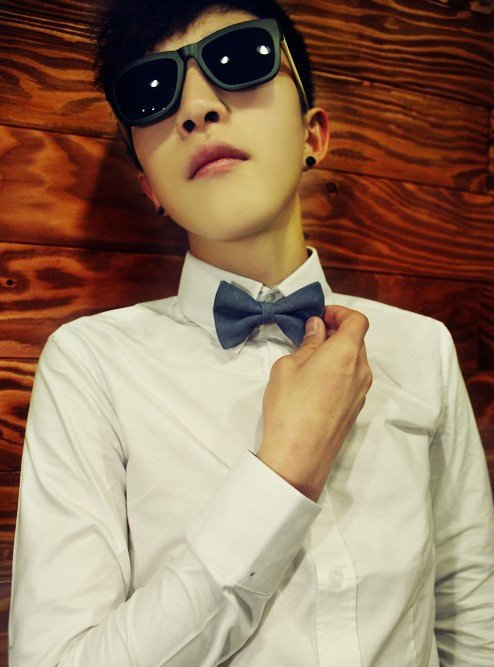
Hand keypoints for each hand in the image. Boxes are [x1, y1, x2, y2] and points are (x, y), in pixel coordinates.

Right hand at [257, 305, 371, 501]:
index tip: (321, 317)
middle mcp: (361, 370)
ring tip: (309, 358)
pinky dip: (339, 370)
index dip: (340, 313)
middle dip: (337, 331)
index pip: (358, 320)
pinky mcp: (355, 408)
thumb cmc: (290, 407)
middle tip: (311, 335)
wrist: (300, 455)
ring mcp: (361, 392)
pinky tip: (315, 380)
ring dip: (337, 352)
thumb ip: (308, 343)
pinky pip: (352, 379)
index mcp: (346, 353)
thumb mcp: (289, 366)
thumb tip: (317, 329)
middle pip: (357, 340)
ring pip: (355, 360)